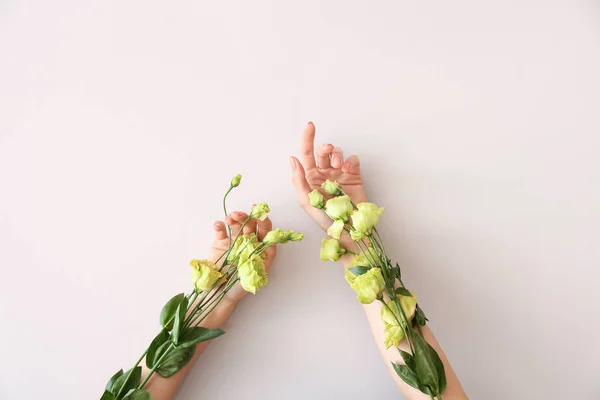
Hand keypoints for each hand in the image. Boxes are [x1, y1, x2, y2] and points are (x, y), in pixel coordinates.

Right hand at [206, 211, 275, 303]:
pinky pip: (221, 231)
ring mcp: (234, 243)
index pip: (265, 232)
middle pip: (251, 225)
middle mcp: (249, 244)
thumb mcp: (256, 275)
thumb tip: (271, 242)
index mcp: (260, 250)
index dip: (264, 220)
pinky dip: (219, 225)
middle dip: (247, 217)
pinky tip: (218, 225)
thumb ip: (263, 259)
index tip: (260, 212)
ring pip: (237, 224)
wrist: (218, 296)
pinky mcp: (220, 244)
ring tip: (230, 218)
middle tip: (239, 215)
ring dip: (235, 217)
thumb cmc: (239, 288)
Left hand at [290, 122, 367, 245]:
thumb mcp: (306, 201)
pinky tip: (349, 169)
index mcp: (310, 178)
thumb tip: (293, 158)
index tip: (310, 125)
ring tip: (339, 167)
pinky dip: (350, 160)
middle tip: (327, 151)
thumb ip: (298, 179)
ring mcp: (339, 174)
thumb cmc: (326, 220)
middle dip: (324, 147)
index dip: (307, 138)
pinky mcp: (354, 176)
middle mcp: (324, 174)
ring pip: (337, 153)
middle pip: (322, 151)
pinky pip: (352, 159)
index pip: (306, 154)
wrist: (349, 229)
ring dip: (337, 155)